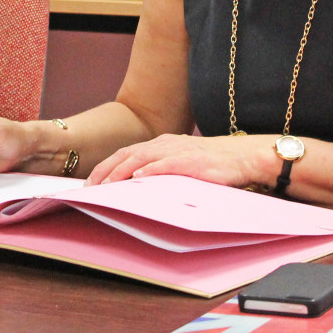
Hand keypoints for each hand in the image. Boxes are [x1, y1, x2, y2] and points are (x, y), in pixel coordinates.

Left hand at [85, 133, 264, 187]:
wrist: (243, 157)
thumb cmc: (213, 163)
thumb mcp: (182, 162)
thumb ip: (161, 170)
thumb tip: (137, 187)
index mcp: (161, 144)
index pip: (126, 153)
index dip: (106, 167)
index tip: (91, 183)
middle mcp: (165, 144)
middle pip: (127, 154)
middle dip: (105, 170)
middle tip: (89, 188)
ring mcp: (178, 151)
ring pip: (141, 159)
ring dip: (121, 171)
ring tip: (106, 185)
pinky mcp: (192, 162)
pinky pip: (166, 165)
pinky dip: (150, 171)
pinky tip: (137, 178)